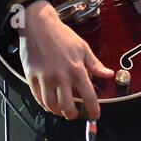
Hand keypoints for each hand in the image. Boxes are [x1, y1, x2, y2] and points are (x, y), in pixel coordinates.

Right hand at [18, 0, 113, 120]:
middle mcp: (61, 76)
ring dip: (58, 111)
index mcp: (76, 68)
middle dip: (73, 115)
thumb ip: (95, 64)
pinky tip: (49, 102)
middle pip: (67, 107)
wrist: (38, 25)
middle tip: (75, 114)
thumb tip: (108, 74)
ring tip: (61, 109)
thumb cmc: (61, 35)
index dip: (93, 109)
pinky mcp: (31, 77)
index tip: (95, 115)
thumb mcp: (82, 47)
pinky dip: (45, 104)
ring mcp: (45, 78)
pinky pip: (38, 98)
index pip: (88, 96)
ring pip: (51, 105)